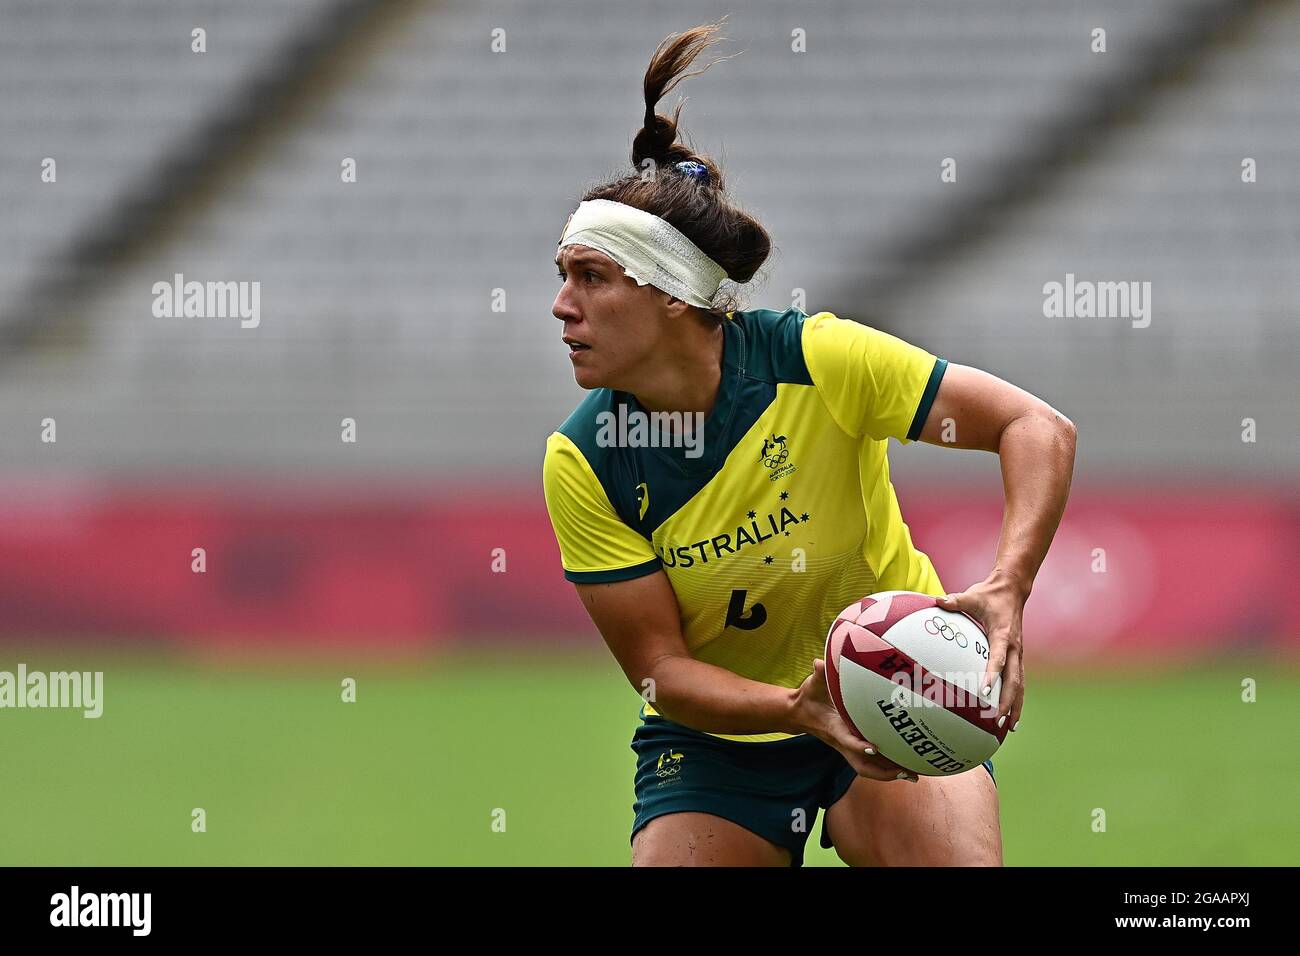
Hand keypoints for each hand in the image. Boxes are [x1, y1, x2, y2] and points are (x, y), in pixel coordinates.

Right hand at [789, 659, 918, 781]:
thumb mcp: (813, 683)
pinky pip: (870, 763)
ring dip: (888, 773)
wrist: (799, 713)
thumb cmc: (809, 697)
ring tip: (912, 773)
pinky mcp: (852, 748)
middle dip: (883, 771)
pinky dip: (886, 767)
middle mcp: (842, 742)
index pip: (846, 740)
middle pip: (862, 765)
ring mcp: (847, 748)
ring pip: (868, 768)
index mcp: (834, 728)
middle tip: (905, 771)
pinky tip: (905, 766)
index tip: (873, 749)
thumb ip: (819, 673)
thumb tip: (819, 663)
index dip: (858, 746)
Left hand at [935, 569, 1026, 731]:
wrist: (1013, 590)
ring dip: (1015, 706)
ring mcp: (1018, 654)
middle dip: (1007, 702)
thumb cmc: (989, 595)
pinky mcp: (1017, 657)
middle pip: (1014, 680)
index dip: (992, 676)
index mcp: (1003, 635)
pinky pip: (1018, 681)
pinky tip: (1009, 716)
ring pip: (1020, 685)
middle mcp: (1014, 648)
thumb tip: (936, 601)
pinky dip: (1015, 699)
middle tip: (996, 721)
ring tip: (1008, 728)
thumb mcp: (971, 596)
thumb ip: (954, 601)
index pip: (998, 659)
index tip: (984, 692)